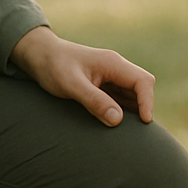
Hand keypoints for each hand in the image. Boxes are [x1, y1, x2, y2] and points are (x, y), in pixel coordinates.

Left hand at [9, 26, 154, 125]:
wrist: (39, 55)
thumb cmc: (54, 66)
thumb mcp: (71, 85)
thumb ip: (94, 101)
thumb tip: (117, 120)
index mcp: (112, 63)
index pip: (142, 81)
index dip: (147, 102)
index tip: (145, 122)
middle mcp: (116, 68)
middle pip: (142, 87)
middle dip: (143, 107)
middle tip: (138, 131)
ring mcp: (110, 76)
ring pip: (133, 94)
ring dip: (133, 110)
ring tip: (127, 132)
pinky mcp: (104, 84)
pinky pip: (121, 98)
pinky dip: (122, 110)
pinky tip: (114, 124)